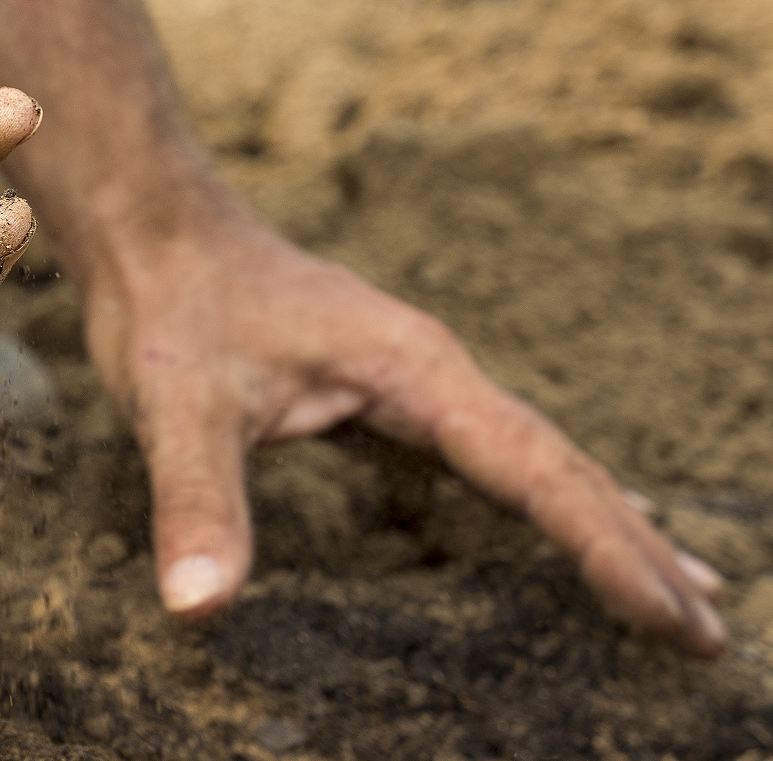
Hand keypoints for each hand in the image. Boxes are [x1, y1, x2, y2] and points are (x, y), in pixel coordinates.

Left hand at [80, 187, 728, 655]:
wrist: (151, 229)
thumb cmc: (170, 307)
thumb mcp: (176, 406)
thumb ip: (197, 502)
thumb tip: (198, 606)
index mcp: (412, 371)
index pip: (534, 470)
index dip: (605, 546)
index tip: (671, 615)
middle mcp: (429, 371)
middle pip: (559, 465)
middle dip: (637, 547)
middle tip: (711, 633)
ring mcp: (410, 376)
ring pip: (531, 457)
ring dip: (605, 521)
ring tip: (684, 587)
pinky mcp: (380, 386)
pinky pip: (486, 452)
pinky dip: (542, 495)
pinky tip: (563, 516)